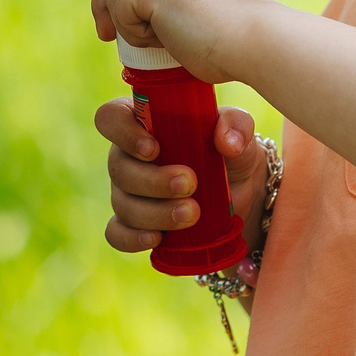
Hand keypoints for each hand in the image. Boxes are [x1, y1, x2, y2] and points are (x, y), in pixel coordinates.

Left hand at [87, 0, 279, 84]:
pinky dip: (134, 34)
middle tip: (105, 35)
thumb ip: (192, 4)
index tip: (124, 22)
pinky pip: (120, 11)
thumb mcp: (218, 13)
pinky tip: (165, 41)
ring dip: (132, 28)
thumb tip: (167, 24)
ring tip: (167, 45)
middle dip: (105, 0)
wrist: (261, 43)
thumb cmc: (246, 46)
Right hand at [93, 98, 268, 256]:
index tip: (154, 148)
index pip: (111, 118)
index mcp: (144, 123)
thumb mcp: (240, 132)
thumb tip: (226, 142)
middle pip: (118, 167)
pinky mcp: (134, 225)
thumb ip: (236, 126)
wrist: (243, 195)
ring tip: (193, 214)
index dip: (123, 132)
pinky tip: (157, 238)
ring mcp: (127, 192)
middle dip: (153, 180)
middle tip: (190, 184)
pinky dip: (133, 238)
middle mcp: (128, 156)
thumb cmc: (232, 152)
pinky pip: (117, 233)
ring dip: (155, 212)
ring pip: (123, 203)